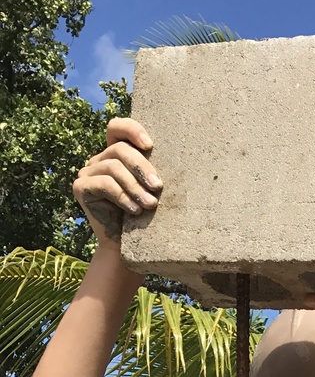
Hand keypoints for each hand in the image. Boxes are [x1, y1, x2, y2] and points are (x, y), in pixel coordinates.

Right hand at [73, 119, 161, 248]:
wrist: (127, 248)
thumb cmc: (145, 218)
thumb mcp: (150, 189)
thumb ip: (151, 170)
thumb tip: (172, 151)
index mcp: (115, 154)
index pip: (117, 128)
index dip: (131, 129)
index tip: (150, 145)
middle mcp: (99, 160)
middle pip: (119, 149)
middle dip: (142, 167)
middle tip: (159, 187)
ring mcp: (87, 173)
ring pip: (113, 167)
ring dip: (135, 186)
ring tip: (150, 204)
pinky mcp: (81, 188)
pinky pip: (105, 184)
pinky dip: (123, 196)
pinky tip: (135, 210)